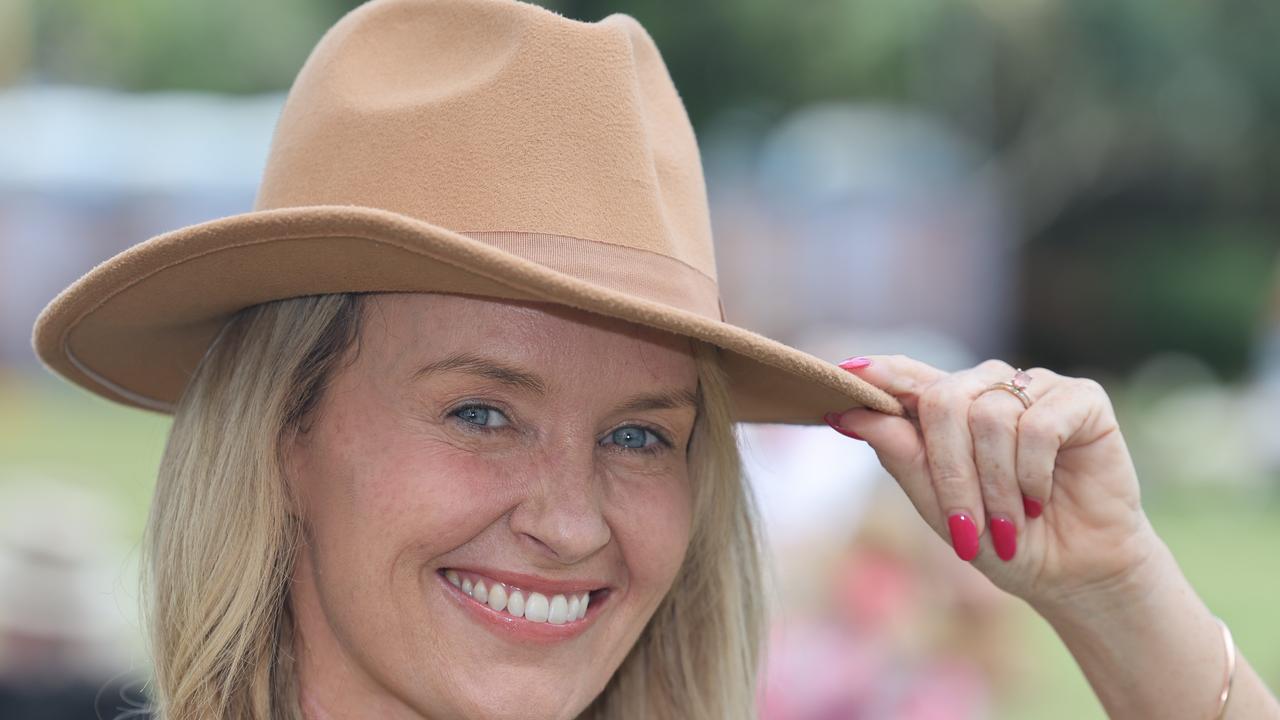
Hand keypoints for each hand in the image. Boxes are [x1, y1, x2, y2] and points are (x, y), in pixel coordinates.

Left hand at [825, 355, 1162, 612]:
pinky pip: (1039, 424)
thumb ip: (902, 458)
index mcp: (950, 409)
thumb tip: (852, 416)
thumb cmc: (1003, 540)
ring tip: (1012, 521)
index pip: (907, 375)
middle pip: (943, 400)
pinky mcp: (1081, 399)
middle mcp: (989, 388)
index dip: (880, 372)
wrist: (1074, 572)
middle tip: (969, 529)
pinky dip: (1033, 473)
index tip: (845, 373)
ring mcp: (1035, 387)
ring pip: (991, 417)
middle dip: (950, 473)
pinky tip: (1042, 497)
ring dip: (996, 485)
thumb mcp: (941, 509)